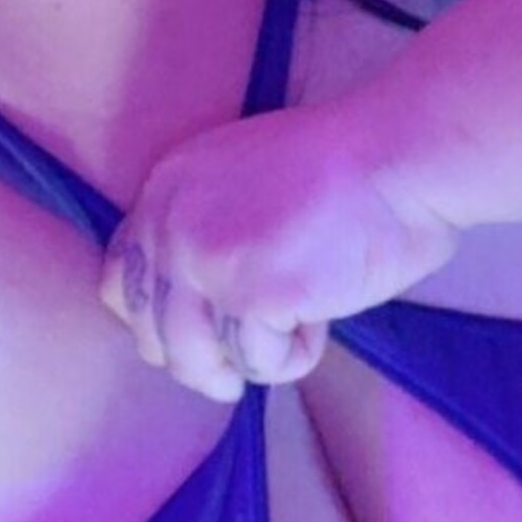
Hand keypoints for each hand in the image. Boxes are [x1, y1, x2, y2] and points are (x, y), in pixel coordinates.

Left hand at [98, 96, 460, 400]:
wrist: (399, 156)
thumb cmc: (343, 170)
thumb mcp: (240, 180)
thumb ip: (201, 229)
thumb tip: (190, 312)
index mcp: (165, 190)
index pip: (122, 283)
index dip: (155, 323)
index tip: (197, 337)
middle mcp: (171, 224)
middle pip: (154, 335)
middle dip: (200, 361)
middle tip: (241, 365)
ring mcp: (208, 261)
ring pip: (198, 361)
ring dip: (246, 363)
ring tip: (293, 333)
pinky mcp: (253, 297)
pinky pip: (260, 363)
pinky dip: (296, 355)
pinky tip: (324, 316)